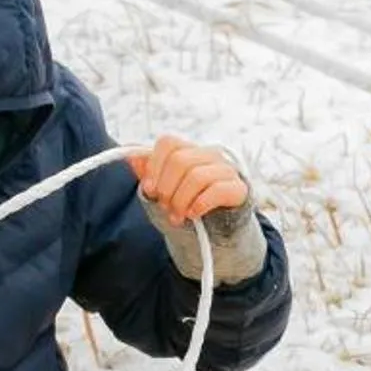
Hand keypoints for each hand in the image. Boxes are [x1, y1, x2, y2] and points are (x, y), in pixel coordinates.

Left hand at [127, 136, 266, 284]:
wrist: (217, 228)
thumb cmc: (188, 204)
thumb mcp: (164, 191)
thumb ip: (149, 175)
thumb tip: (131, 158)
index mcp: (189, 150)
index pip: (168, 143)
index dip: (154, 166)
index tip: (149, 189)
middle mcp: (209, 155)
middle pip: (180, 160)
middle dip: (166, 189)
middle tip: (165, 207)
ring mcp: (226, 170)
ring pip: (197, 176)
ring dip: (181, 201)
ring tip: (177, 216)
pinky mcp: (238, 188)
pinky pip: (217, 190)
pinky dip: (200, 205)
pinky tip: (194, 214)